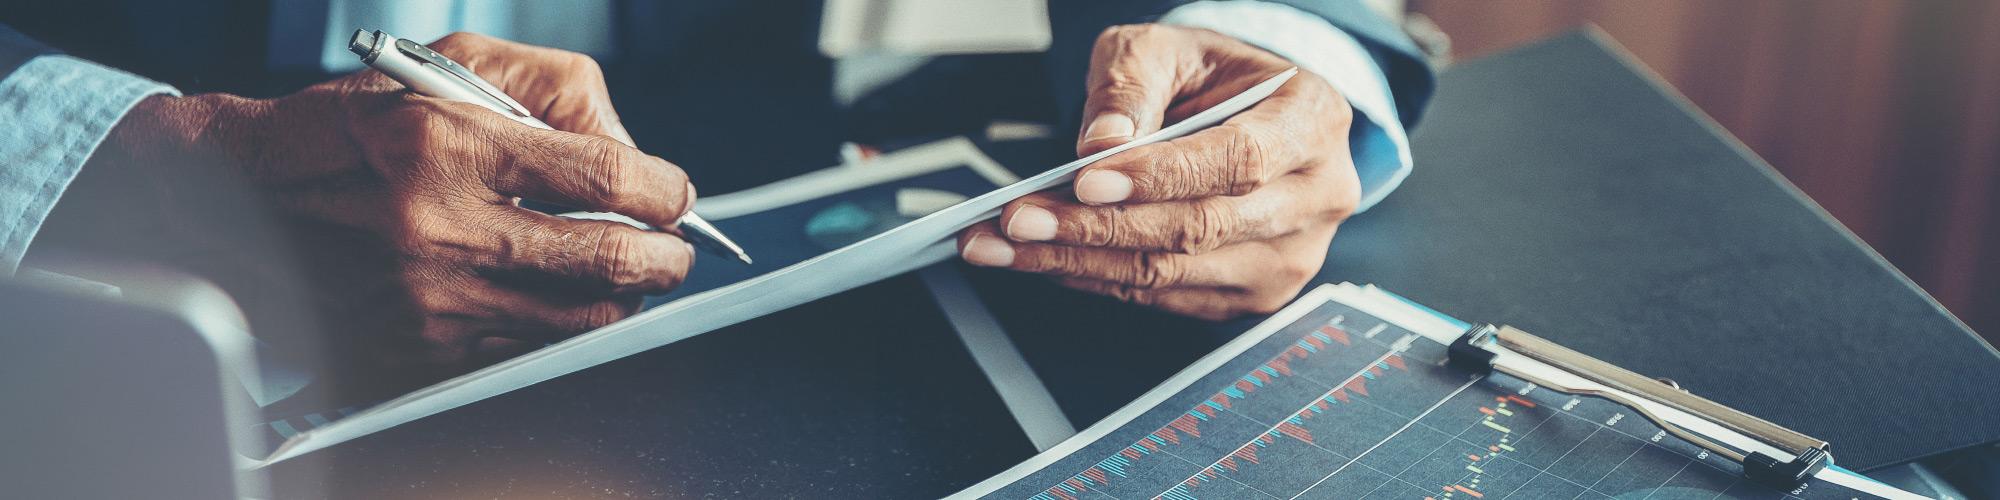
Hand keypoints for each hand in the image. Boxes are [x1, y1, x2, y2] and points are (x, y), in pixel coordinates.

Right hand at [40, 33, 692, 385]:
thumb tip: (633, 154)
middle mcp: (442, 231)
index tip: (675, 195)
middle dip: (665, 257)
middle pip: (611, 261)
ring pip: (580, 320)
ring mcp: (429, 302)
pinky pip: (525, 350)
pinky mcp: (416, 351)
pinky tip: (556, 299)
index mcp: (453, 147)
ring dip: (621, 298)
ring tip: (625, 273)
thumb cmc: (353, 126)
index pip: (610, 178)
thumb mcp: (452, 69)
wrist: (236, 195)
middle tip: (674, 249)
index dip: (667, 191)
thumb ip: (556, 93)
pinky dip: (558, 327)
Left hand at [956, 24, 1357, 319]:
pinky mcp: (1252, 296)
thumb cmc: (1214, 78)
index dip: (1159, 177)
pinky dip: (1098, 279)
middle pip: (1200, 228)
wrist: (1249, 114)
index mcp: (1313, 122)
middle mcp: (1315, 198)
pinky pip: (1165, 297)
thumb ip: (1133, 84)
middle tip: (1019, 219)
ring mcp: (1288, 258)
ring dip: (1081, 261)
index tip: (1084, 182)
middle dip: (1097, 228)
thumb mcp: (1171, 49)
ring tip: (1008, 243)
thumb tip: (1099, 144)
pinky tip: (1047, 256)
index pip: (1237, 160)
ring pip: (1175, 273)